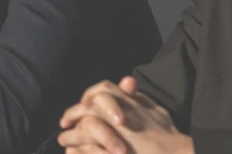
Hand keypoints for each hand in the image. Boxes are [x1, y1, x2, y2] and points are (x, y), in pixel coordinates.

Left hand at [58, 77, 193, 153]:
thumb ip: (139, 98)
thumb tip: (127, 84)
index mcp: (127, 103)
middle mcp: (117, 115)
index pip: (102, 90)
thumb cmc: (168, 135)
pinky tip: (71, 152)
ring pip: (82, 130)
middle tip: (64, 123)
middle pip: (86, 109)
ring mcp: (112, 134)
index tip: (81, 104)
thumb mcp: (157, 111)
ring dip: (70, 135)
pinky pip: (87, 150)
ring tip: (64, 140)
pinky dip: (77, 151)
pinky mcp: (110, 151)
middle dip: (72, 115)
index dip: (88, 96)